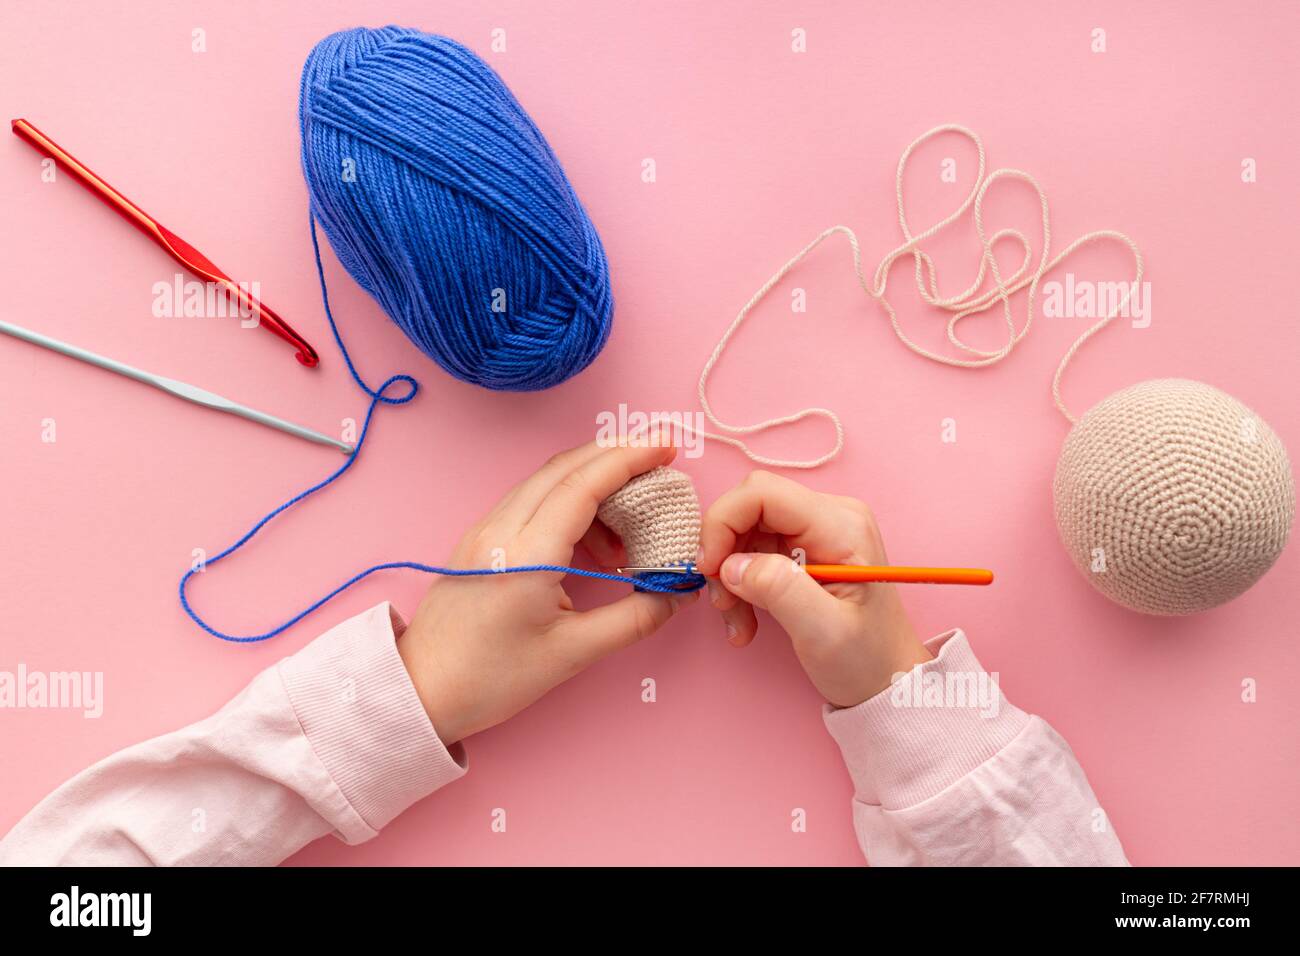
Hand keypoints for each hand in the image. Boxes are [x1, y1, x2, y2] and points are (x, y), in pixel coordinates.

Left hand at [398, 439, 698, 744]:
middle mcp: (501, 530)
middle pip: (564, 468)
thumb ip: (633, 618)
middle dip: (616, 454)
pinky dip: (569, 500)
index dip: (629, 459)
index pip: (583, 485)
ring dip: (593, 479)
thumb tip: (675, 593)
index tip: (666, 446)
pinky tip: (594, 535)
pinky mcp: (479, 540)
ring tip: (633, 514)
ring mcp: (485, 530)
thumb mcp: (572, 653)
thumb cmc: (491, 678)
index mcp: (526, 554)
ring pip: (546, 481)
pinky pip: (530, 500)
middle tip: (660, 458)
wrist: (421, 691)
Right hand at [697, 471, 930, 707]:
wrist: (888, 680)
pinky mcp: (804, 549)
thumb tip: (731, 565)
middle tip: (723, 602)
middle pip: (749, 508)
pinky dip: (742, 585)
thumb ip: (779, 590)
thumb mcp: (823, 631)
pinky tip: (747, 619)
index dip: (724, 522)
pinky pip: (755, 551)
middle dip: (724, 553)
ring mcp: (816, 531)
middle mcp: (829, 517)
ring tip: (738, 622)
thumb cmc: (867, 660)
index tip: (709, 568)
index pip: (763, 493)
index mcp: (841, 526)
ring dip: (730, 577)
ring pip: (746, 532)